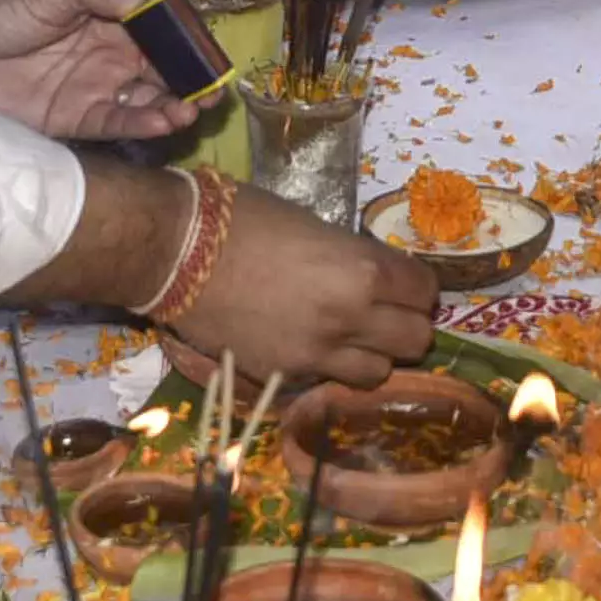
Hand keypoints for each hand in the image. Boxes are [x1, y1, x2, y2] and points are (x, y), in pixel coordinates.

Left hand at [0, 0, 194, 143]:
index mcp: (110, 13)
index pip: (164, 27)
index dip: (191, 41)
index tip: (215, 56)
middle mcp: (109, 51)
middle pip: (163, 68)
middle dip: (192, 80)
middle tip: (213, 94)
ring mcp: (92, 88)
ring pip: (145, 99)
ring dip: (172, 104)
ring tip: (189, 111)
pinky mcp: (72, 122)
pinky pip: (116, 125)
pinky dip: (141, 124)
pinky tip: (160, 122)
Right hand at [159, 183, 440, 390]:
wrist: (176, 252)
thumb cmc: (242, 219)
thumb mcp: (313, 225)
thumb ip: (350, 256)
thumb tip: (369, 272)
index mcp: (362, 269)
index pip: (424, 290)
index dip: (417, 286)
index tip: (404, 281)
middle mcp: (350, 318)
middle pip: (416, 340)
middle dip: (406, 324)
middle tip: (386, 310)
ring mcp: (317, 354)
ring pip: (380, 373)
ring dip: (374, 354)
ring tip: (352, 336)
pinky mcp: (283, 375)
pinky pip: (329, 382)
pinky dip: (330, 368)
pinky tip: (312, 347)